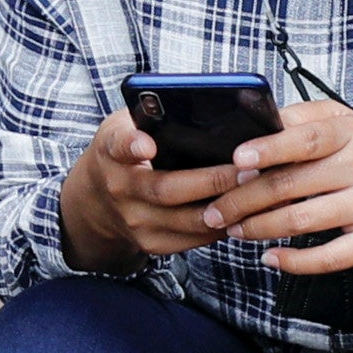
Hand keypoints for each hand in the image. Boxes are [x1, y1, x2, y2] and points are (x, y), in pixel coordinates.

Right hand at [58, 111, 237, 268]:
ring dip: (225, 208)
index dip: (132, 145)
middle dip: (212, 181)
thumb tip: (203, 107)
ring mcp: (135, 222)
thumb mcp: (126, 126)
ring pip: (186, 221)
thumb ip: (151, 116)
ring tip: (256, 191)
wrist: (96, 202)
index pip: (118, 145)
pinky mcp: (152, 244)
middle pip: (167, 190)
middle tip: (249, 169)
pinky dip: (222, 226)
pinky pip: (193, 239)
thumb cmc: (125, 153)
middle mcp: (120, 189)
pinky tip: (245, 210)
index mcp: (111, 151)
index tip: (147, 145)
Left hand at [206, 96, 352, 274]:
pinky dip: (295, 262)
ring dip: (259, 228)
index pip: (305, 137)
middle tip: (214, 210)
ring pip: (303, 220)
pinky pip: (330, 256)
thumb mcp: (347, 128)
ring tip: (233, 231)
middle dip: (243, 199)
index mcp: (351, 131)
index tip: (235, 160)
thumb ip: (302, 125)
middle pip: (292, 183)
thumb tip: (247, 133)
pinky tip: (271, 258)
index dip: (268, 148)